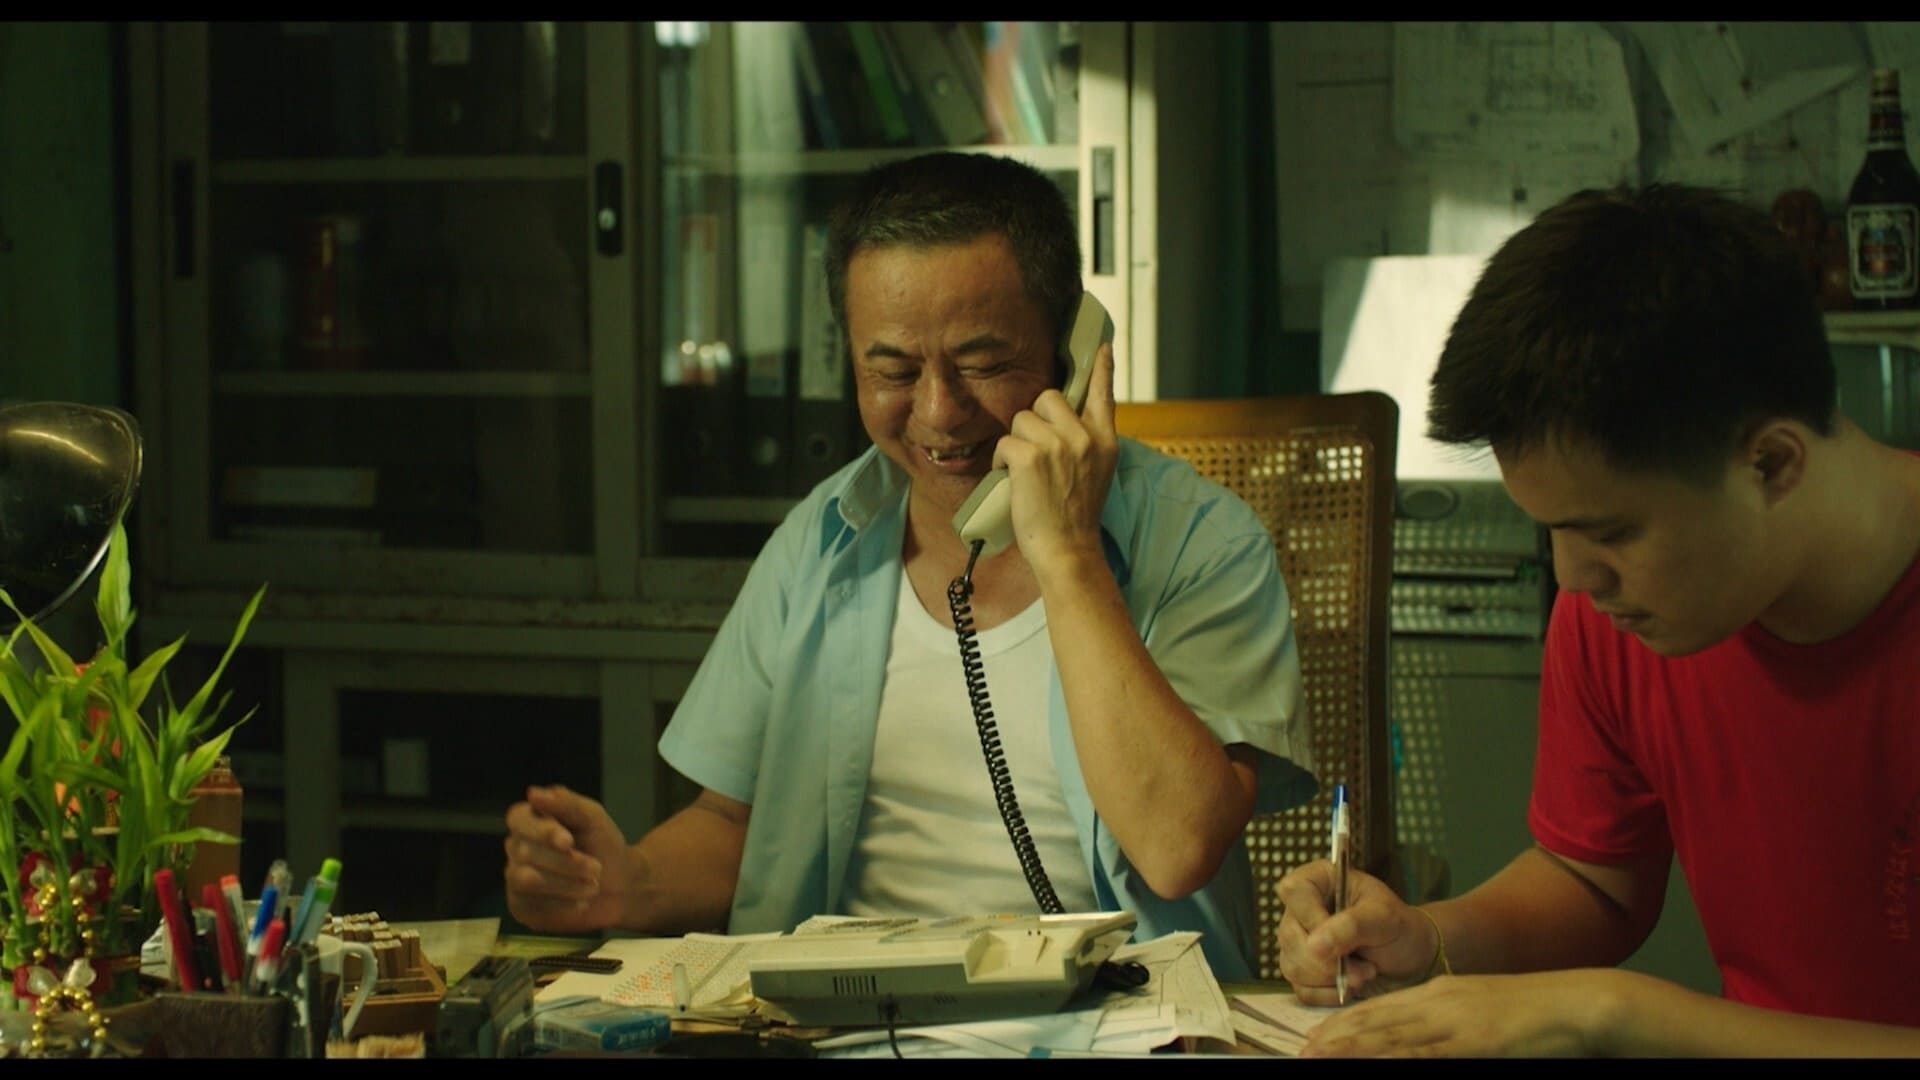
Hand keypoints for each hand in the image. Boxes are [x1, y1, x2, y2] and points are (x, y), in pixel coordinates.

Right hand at [503, 784, 636, 933]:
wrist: (621, 886)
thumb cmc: (603, 845)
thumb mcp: (593, 819)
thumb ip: (567, 804)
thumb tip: (533, 793)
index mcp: (531, 820)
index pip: (518, 819)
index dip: (540, 831)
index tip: (568, 841)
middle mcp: (517, 847)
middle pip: (525, 852)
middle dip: (565, 862)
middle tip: (597, 869)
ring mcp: (516, 877)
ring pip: (526, 879)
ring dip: (565, 884)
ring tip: (594, 886)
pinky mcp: (521, 906)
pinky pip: (530, 905)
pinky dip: (561, 904)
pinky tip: (582, 902)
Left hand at [993, 341, 1117, 568]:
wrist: (1068, 550)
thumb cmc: (1075, 515)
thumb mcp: (1096, 472)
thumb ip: (1087, 441)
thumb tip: (1068, 417)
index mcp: (1105, 440)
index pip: (1103, 393)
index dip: (1101, 367)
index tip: (1101, 344)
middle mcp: (1085, 437)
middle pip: (1048, 397)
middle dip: (1035, 420)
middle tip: (1036, 452)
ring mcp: (1058, 445)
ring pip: (1021, 418)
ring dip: (1017, 442)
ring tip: (1025, 472)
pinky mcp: (1030, 456)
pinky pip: (1005, 441)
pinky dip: (1001, 460)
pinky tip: (1011, 479)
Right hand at [1275, 858, 1435, 1003]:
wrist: (1409, 957)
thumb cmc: (1399, 927)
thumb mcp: (1384, 918)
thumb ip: (1352, 925)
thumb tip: (1314, 945)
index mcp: (1318, 880)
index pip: (1293, 891)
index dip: (1311, 917)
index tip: (1340, 938)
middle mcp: (1301, 909)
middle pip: (1289, 936)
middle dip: (1328, 960)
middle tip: (1365, 967)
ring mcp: (1298, 941)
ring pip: (1292, 966)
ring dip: (1331, 978)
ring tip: (1364, 973)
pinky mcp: (1302, 970)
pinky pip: (1300, 989)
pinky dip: (1328, 994)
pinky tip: (1351, 986)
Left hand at [1300, 969, 1621, 1056]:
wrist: (1576, 1002)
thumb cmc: (1533, 1012)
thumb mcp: (1479, 1010)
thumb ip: (1447, 1023)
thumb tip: (1421, 1041)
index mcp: (1440, 993)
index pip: (1381, 1009)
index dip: (1345, 1024)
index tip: (1315, 1037)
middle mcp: (1440, 1003)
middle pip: (1378, 1023)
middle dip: (1337, 1040)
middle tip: (1302, 1052)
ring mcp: (1456, 1022)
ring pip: (1394, 1038)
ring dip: (1354, 1050)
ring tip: (1319, 1057)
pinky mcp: (1476, 1042)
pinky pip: (1427, 1054)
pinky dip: (1397, 1058)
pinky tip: (1377, 1062)